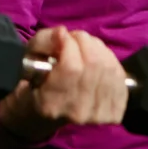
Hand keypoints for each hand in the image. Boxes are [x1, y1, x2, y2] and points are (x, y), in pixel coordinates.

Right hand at [0, 27, 128, 140]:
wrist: (48, 115)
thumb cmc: (35, 83)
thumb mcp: (28, 60)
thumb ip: (42, 42)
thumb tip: (62, 33)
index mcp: (51, 104)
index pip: (72, 67)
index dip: (68, 43)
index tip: (61, 36)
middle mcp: (78, 113)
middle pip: (94, 64)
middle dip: (85, 41)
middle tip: (75, 39)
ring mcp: (98, 115)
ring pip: (109, 67)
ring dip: (98, 48)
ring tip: (85, 48)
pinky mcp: (114, 112)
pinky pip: (120, 75)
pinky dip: (110, 60)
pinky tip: (98, 61)